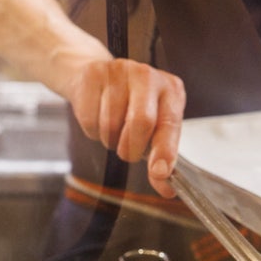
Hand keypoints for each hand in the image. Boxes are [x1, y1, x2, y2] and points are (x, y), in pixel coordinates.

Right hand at [64, 58, 185, 197]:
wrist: (96, 77)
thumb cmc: (129, 108)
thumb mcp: (153, 127)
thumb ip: (160, 155)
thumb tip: (165, 188)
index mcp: (171, 91)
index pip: (169, 125)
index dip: (164, 151)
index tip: (159, 173)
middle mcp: (148, 76)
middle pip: (141, 122)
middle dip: (130, 148)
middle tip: (127, 152)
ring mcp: (119, 72)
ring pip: (110, 124)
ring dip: (108, 139)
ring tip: (112, 128)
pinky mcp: (93, 76)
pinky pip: (89, 120)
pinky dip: (92, 130)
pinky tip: (97, 117)